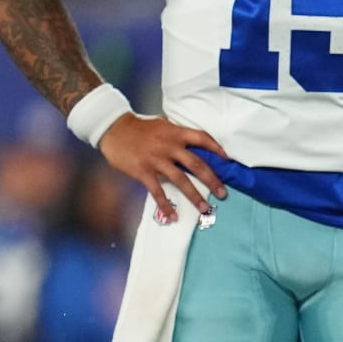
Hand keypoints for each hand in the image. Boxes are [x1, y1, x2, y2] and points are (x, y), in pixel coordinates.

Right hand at [99, 115, 227, 221]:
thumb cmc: (140, 128)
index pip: (202, 139)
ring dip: (194, 195)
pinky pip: (157, 191)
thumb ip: (178, 134)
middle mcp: (170, 147)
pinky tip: (173, 216)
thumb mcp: (163, 125)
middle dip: (212, 180)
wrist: (114, 129)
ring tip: (204, 208)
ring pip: (181, 180)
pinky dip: (166, 204)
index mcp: (176, 133)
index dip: (217, 149)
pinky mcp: (143, 171)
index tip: (228, 160)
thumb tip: (194, 142)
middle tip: (223, 193)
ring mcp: (157, 160)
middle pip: (197, 164)